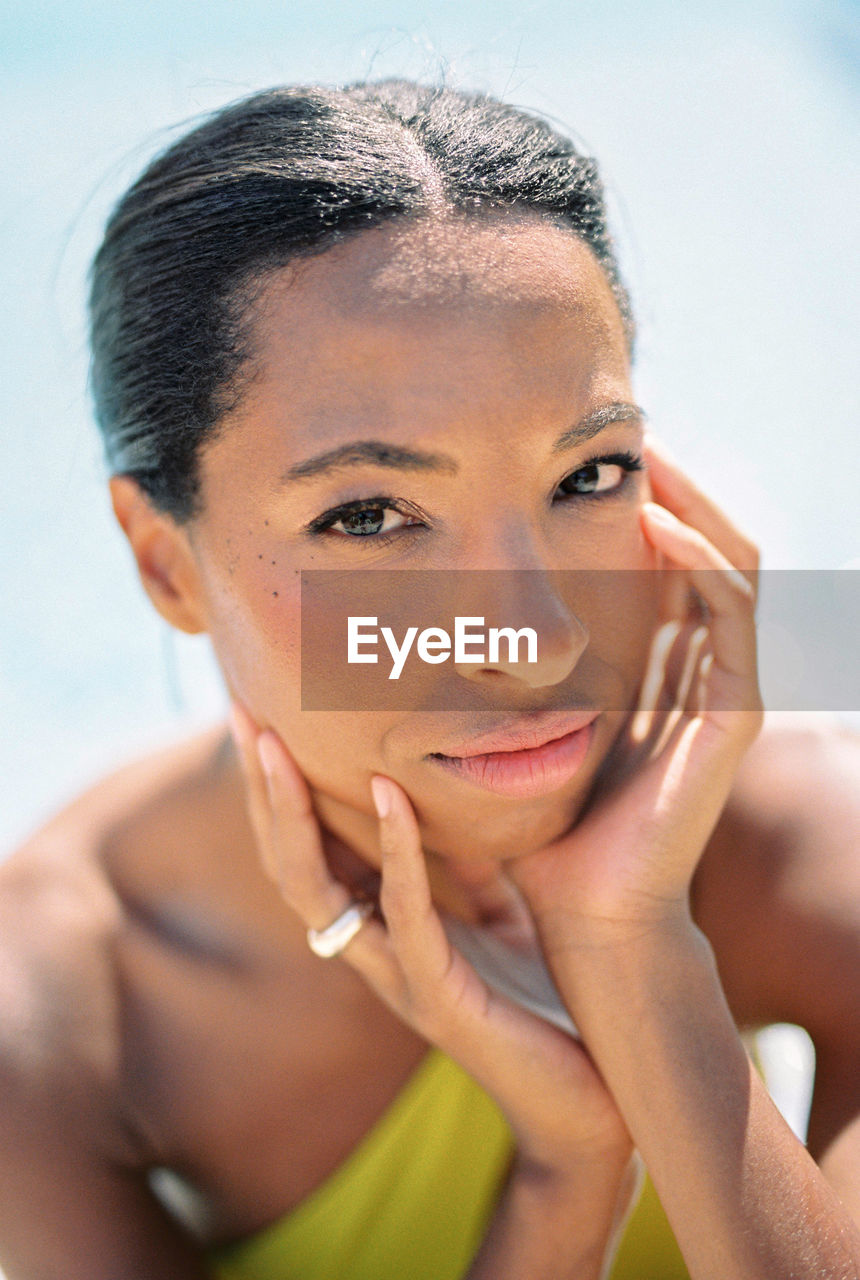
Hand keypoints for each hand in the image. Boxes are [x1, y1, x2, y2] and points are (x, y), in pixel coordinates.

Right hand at [229, 699, 631, 1179]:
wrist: (589, 1101)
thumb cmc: (544, 1006)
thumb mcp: (502, 914)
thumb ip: (470, 866)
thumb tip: (457, 797)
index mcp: (381, 930)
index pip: (309, 852)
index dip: (280, 789)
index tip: (265, 716)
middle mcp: (372, 952)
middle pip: (288, 864)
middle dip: (261, 790)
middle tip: (244, 716)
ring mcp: (397, 977)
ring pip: (315, 890)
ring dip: (292, 813)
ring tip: (278, 745)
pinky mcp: (438, 996)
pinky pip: (403, 913)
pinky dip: (394, 849)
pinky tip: (389, 792)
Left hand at [507, 434, 763, 948]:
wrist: (584, 910)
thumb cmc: (544, 825)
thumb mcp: (530, 722)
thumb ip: (519, 669)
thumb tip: (452, 606)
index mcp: (660, 672)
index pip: (667, 563)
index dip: (640, 504)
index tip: (584, 458)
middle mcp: (700, 671)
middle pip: (705, 548)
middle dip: (671, 486)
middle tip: (623, 434)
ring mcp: (725, 690)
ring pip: (730, 563)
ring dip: (691, 501)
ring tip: (642, 453)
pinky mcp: (736, 713)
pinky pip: (731, 610)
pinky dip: (699, 556)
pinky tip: (652, 518)